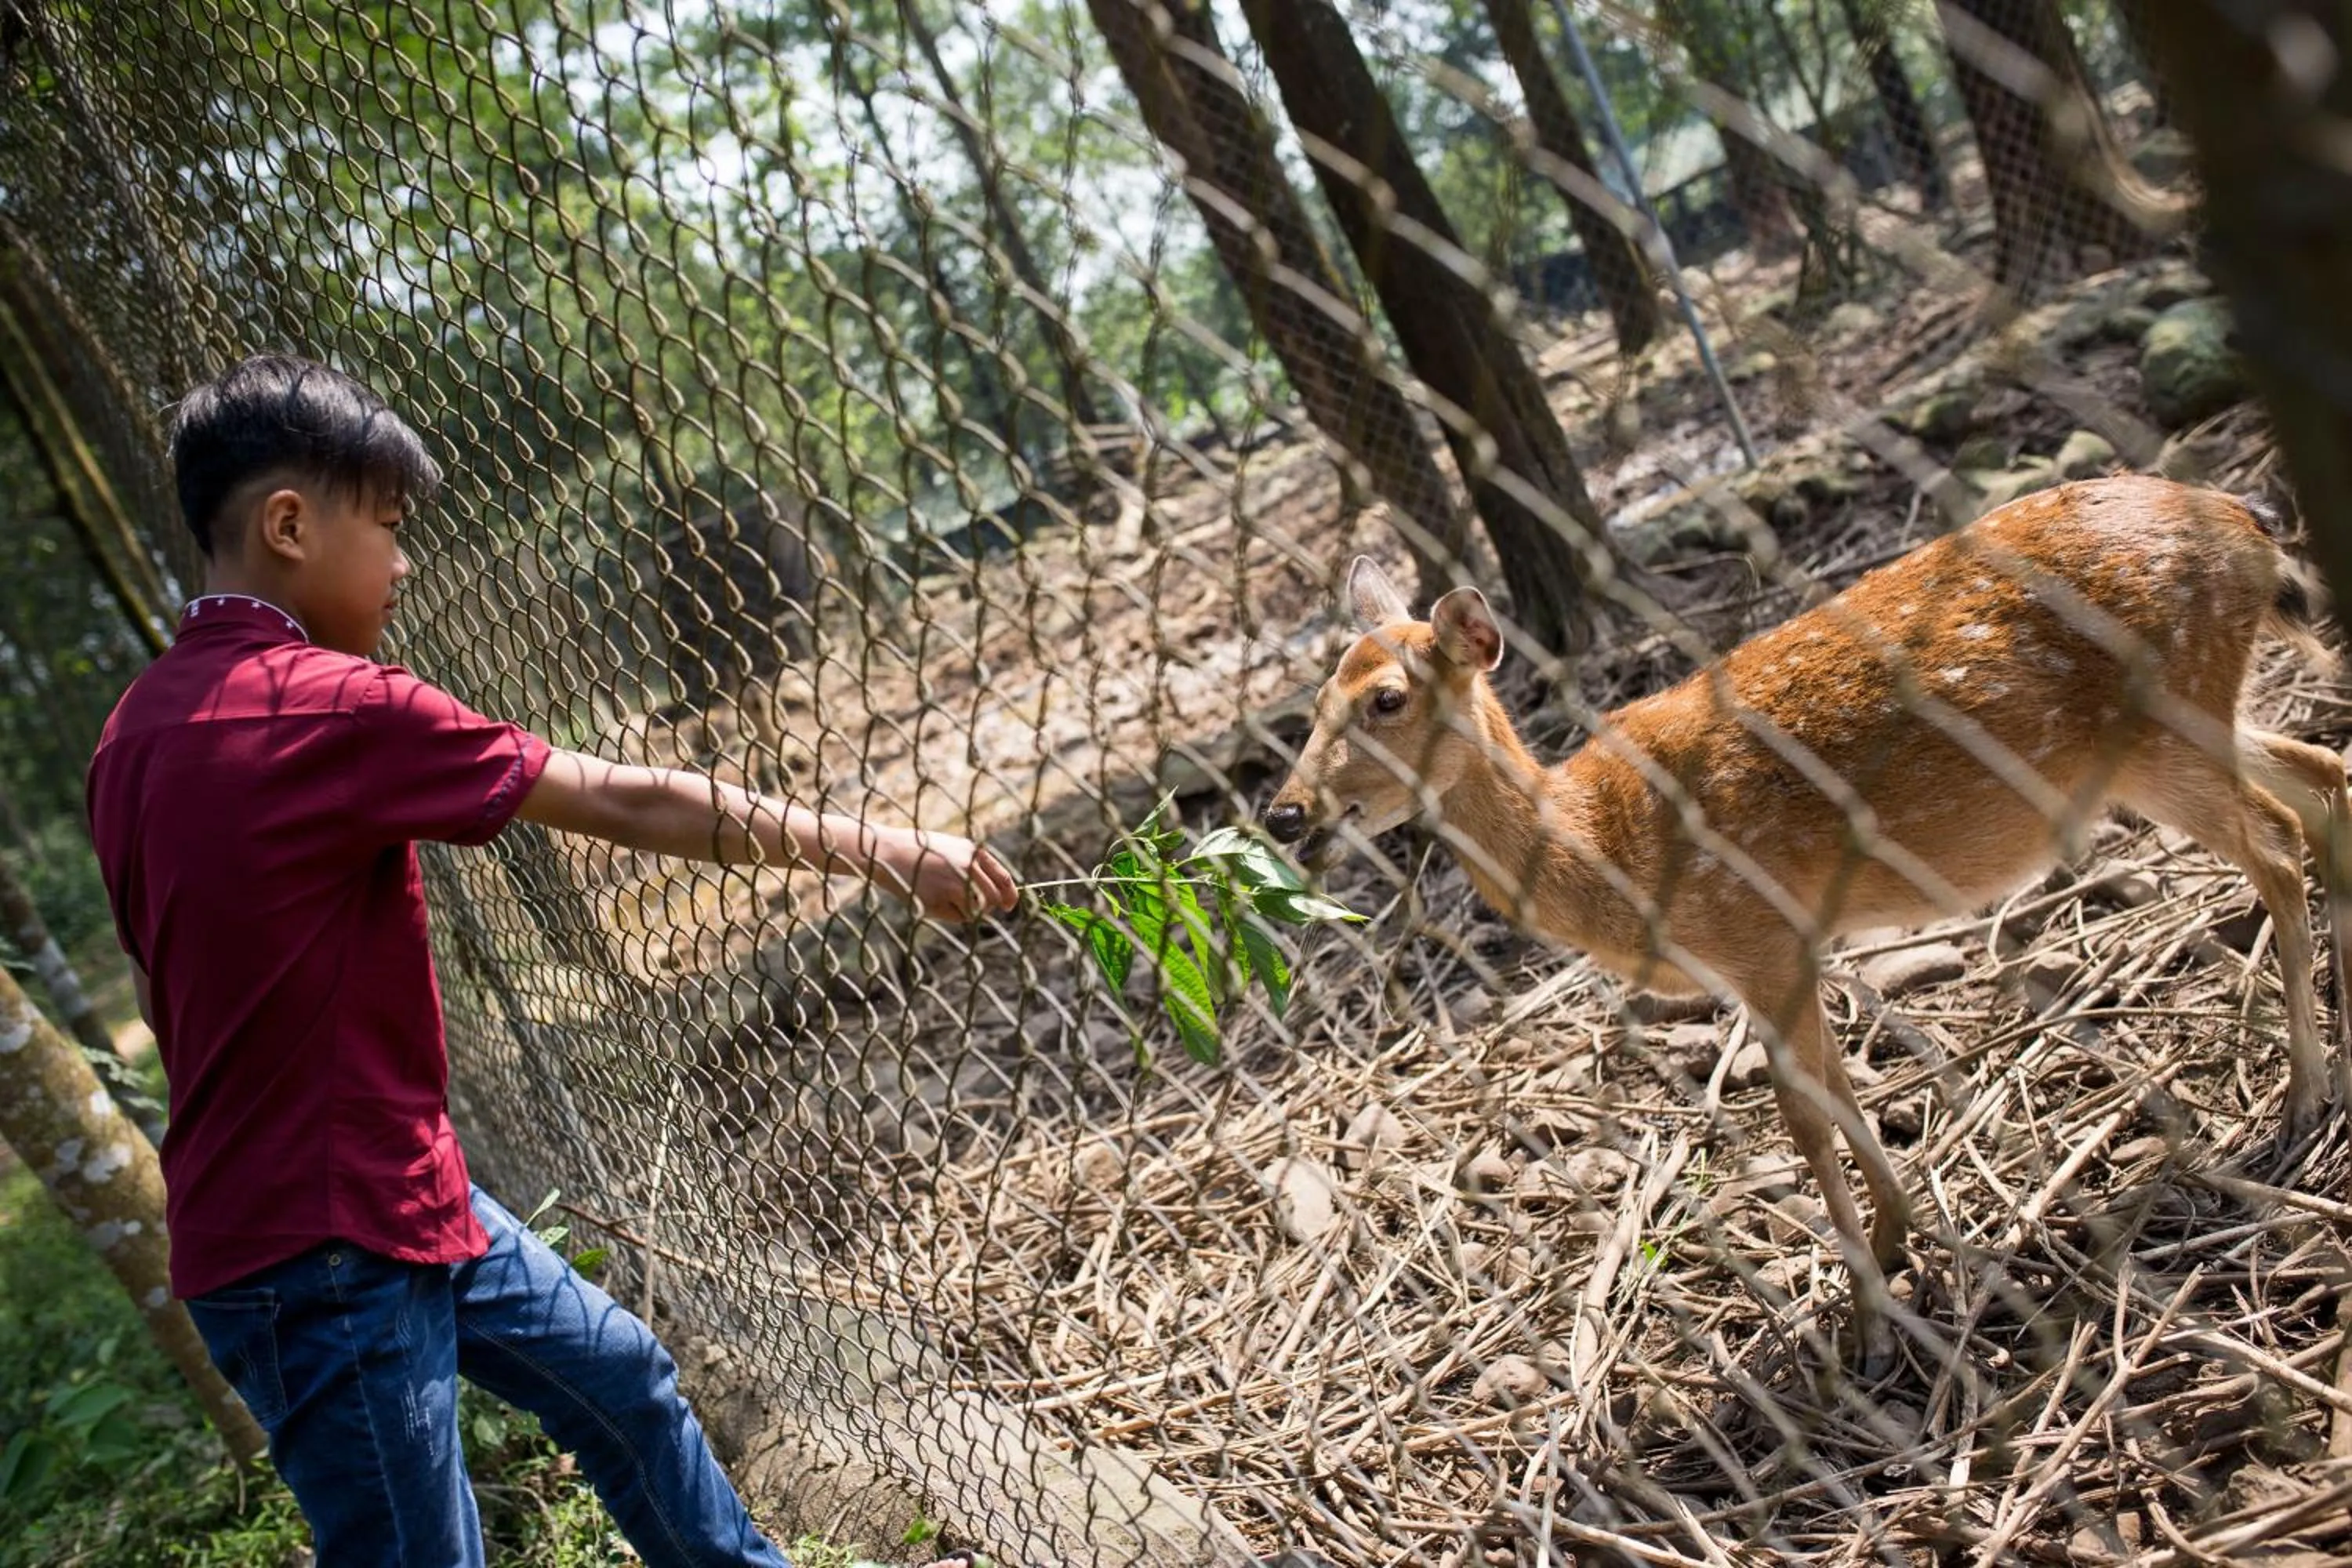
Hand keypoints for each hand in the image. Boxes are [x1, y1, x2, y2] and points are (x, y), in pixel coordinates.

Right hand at [870, 826, 1018, 920]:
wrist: (888, 852)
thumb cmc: (922, 851)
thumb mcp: (953, 848)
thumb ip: (974, 866)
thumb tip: (997, 895)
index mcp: (973, 852)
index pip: (1003, 878)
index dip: (1010, 895)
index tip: (1010, 906)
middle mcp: (967, 868)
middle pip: (992, 900)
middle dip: (988, 908)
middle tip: (977, 908)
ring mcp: (952, 884)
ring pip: (975, 912)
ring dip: (967, 911)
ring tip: (946, 897)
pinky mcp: (938, 900)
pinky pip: (956, 917)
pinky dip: (950, 914)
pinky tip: (932, 898)